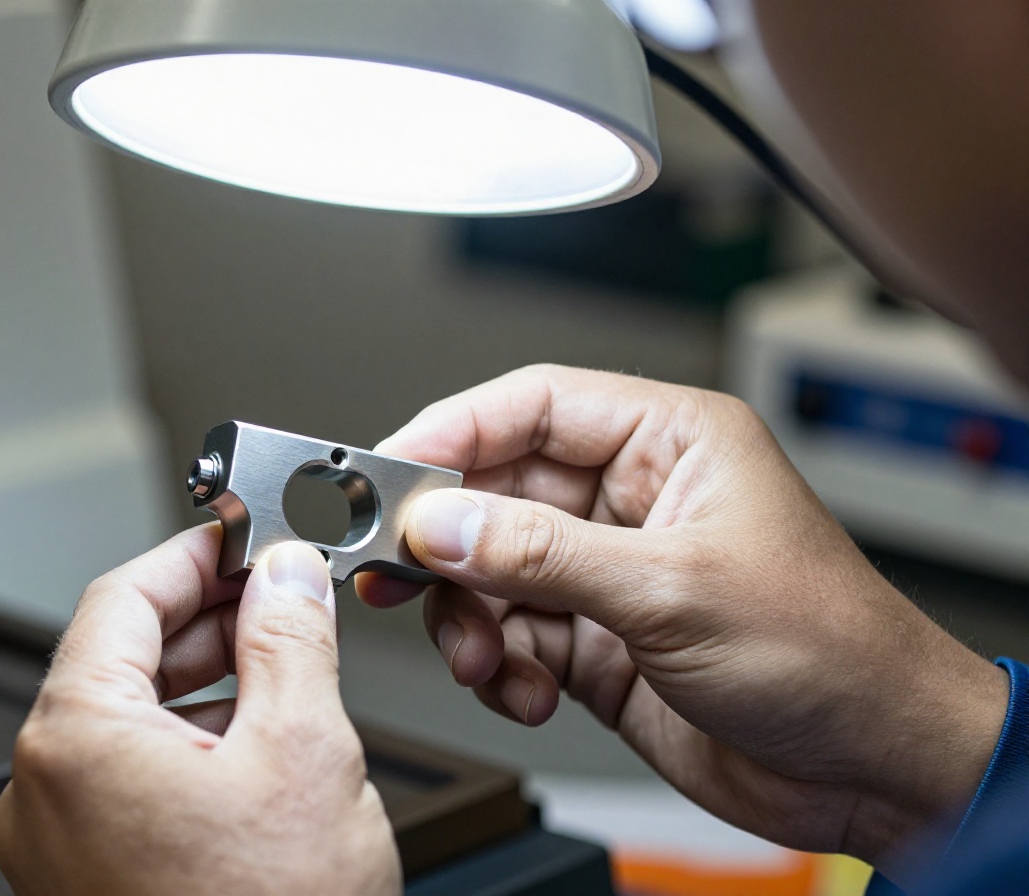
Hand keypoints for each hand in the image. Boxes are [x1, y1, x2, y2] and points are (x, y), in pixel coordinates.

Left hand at [0, 528, 399, 895]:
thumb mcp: (304, 754)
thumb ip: (291, 642)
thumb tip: (287, 578)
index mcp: (73, 740)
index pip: (122, 598)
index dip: (194, 555)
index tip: (242, 537)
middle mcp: (42, 791)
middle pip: (120, 659)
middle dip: (208, 620)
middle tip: (279, 595)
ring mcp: (56, 846)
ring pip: (128, 725)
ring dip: (205, 684)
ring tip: (285, 665)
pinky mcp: (84, 883)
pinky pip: (128, 785)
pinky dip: (188, 749)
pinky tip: (254, 744)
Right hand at [356, 365, 1006, 885]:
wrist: (874, 766)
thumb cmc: (830, 651)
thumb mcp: (672, 590)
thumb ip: (542, 554)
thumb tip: (443, 523)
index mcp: (670, 442)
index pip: (533, 407)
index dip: (452, 433)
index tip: (387, 472)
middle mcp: (632, 499)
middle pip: (496, 494)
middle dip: (450, 545)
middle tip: (398, 576)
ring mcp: (610, 573)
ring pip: (491, 573)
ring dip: (470, 620)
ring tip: (483, 657)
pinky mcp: (596, 641)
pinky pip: (510, 637)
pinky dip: (500, 668)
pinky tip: (526, 691)